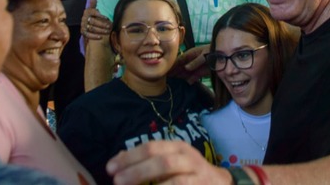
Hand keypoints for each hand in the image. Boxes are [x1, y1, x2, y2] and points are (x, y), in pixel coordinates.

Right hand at [82, 0, 111, 40]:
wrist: (86, 25)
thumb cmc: (92, 16)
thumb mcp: (93, 9)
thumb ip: (94, 4)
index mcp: (87, 11)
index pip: (93, 12)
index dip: (100, 15)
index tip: (108, 18)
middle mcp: (84, 18)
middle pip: (93, 21)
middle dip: (102, 24)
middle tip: (110, 26)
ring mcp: (83, 25)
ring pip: (92, 28)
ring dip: (101, 30)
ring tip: (108, 31)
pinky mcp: (83, 32)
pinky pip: (88, 35)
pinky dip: (94, 36)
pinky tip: (101, 37)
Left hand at [107, 140, 230, 184]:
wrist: (219, 183)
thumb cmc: (187, 172)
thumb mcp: (169, 160)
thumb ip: (146, 159)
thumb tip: (119, 159)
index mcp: (176, 147)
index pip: (150, 147)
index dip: (129, 157)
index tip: (110, 168)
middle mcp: (188, 158)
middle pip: (162, 162)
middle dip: (137, 171)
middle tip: (117, 181)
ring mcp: (198, 175)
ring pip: (175, 181)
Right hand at [169, 44, 209, 83]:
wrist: (224, 56)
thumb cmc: (213, 51)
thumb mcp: (204, 55)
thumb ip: (195, 62)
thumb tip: (186, 68)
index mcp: (190, 54)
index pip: (179, 60)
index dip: (172, 65)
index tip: (166, 70)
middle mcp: (191, 61)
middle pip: (180, 67)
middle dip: (174, 72)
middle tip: (167, 78)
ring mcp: (195, 68)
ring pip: (185, 73)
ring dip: (180, 77)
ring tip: (174, 83)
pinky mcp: (200, 73)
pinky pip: (193, 78)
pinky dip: (190, 80)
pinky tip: (186, 83)